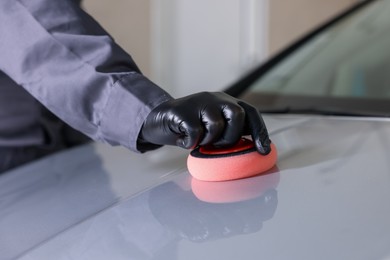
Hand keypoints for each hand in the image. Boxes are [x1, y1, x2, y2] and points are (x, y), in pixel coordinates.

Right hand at [139, 92, 270, 153]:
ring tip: (199, 141)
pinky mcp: (182, 111)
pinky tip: (185, 140)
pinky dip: (191, 143)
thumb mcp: (213, 127)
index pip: (251, 113)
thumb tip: (252, 150)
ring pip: (216, 124)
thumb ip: (229, 131)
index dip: (260, 132)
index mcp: (227, 103)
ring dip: (208, 141)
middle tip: (217, 145)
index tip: (264, 151)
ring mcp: (199, 103)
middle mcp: (216, 99)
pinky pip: (195, 132)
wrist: (160, 119)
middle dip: (231, 137)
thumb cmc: (191, 127)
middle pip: (237, 115)